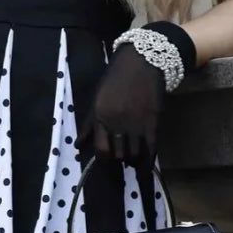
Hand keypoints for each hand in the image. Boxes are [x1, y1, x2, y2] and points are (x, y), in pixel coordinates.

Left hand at [87, 42, 166, 165]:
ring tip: (131, 162)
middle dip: (119, 164)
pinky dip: (148, 163)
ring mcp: (137, 124)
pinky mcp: (154, 123)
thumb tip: (79, 146)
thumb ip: (89, 124)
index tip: (107, 168)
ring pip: (134, 155)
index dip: (104, 163)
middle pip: (119, 156)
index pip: (101, 151)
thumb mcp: (95, 99)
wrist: (141, 62)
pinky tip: (145, 171)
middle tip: (120, 164)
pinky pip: (151, 149)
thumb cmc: (114, 79)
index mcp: (101, 117)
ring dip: (132, 162)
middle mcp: (118, 124)